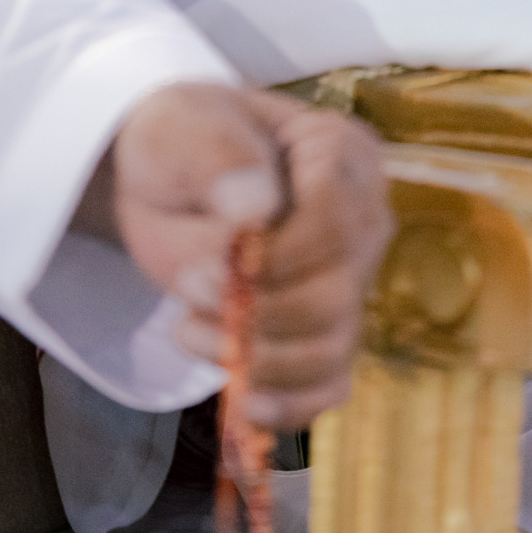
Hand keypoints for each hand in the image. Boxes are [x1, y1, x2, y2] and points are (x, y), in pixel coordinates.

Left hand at [74, 82, 391, 427]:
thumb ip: (219, 157)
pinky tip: (244, 403)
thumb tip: (255, 206)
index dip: (276, 256)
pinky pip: (331, 382)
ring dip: (257, 359)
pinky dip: (291, 405)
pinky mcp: (326, 328)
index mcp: (343, 153)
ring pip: (334, 344)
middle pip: (337, 291)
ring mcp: (351, 278)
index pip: (337, 218)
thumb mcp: (183, 128)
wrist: (167, 181)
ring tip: (191, 332)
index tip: (210, 262)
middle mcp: (364, 217)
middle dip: (255, 311)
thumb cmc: (181, 141)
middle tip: (189, 292)